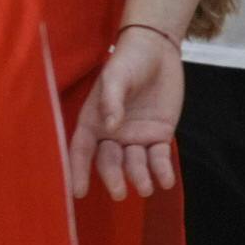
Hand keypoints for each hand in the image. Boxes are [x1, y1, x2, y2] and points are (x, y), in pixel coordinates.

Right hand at [69, 27, 184, 200]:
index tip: (78, 192)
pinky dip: (161, 170)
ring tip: (146, 187)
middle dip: (112, 177)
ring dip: (138, 176)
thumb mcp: (116, 77)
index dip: (78, 170)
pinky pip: (158, 157)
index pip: (82, 149)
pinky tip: (166, 180)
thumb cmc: (128, 61)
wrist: (157, 51)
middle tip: (120, 193)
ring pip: (134, 163)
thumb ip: (112, 101)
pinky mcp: (158, 135)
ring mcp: (135, 135)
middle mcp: (112, 133)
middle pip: (108, 161)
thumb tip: (110, 128)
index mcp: (93, 120)